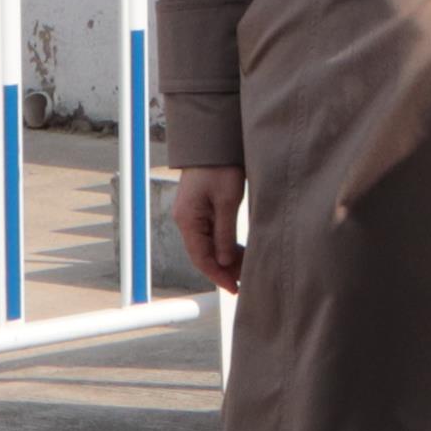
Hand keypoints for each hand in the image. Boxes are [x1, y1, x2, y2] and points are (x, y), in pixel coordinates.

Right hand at [165, 166, 244, 294]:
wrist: (212, 142)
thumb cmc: (220, 168)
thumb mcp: (226, 201)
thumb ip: (225, 233)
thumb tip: (224, 262)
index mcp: (188, 220)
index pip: (201, 258)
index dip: (218, 276)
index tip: (234, 288)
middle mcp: (186, 220)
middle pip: (204, 254)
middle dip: (223, 270)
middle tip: (245, 282)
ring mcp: (192, 215)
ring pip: (208, 246)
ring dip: (225, 258)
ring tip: (245, 269)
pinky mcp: (200, 210)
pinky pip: (210, 234)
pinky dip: (224, 245)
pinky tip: (237, 252)